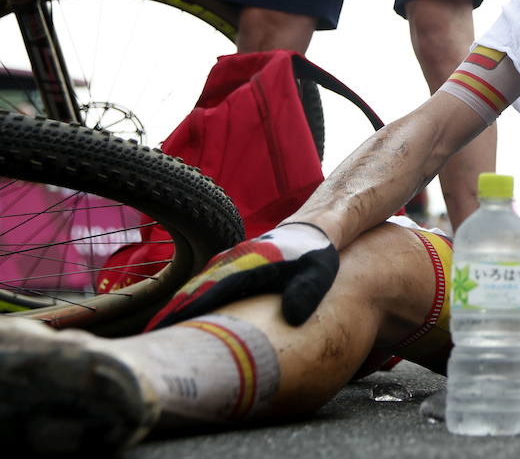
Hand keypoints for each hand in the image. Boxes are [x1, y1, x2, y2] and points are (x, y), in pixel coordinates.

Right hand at [146, 222, 338, 329]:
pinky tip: (177, 323)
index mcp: (248, 265)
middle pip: (193, 291)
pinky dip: (187, 304)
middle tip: (148, 342)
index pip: (211, 289)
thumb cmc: (315, 255)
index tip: (165, 328)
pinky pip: (203, 289)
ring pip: (194, 290)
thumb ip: (306, 292)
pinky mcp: (229, 270)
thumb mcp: (317, 273)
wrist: (312, 230)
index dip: (187, 309)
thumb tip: (293, 317)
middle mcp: (231, 263)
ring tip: (154, 337)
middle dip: (170, 315)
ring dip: (174, 310)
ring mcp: (227, 266)